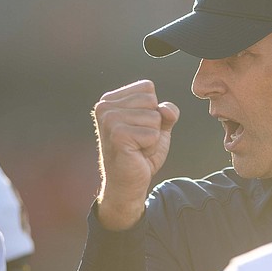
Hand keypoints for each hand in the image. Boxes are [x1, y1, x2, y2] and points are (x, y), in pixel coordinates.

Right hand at [92, 80, 179, 229]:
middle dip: (153, 124)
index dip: (152, 110)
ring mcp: (109, 120)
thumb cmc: (141, 153)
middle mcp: (105, 106)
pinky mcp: (117, 135)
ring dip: (152, 137)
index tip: (138, 127)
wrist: (128, 183)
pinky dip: (151, 148)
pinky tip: (136, 154)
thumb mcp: (159, 126)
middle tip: (138, 140)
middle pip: (152, 101)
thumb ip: (167, 111)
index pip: (147, 88)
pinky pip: (153, 134)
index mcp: (110, 99)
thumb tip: (165, 110)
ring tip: (137, 147)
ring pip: (154, 117)